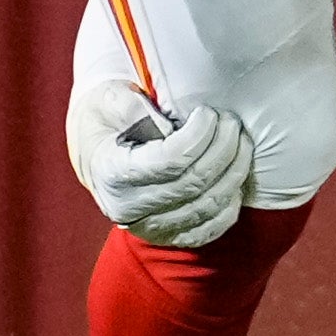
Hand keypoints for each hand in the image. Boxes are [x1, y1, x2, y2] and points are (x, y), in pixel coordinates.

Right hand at [64, 75, 250, 248]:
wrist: (94, 152)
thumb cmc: (104, 119)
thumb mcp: (106, 98)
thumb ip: (130, 104)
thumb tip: (165, 120)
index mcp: (111, 173)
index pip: (169, 161)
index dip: (199, 136)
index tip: (208, 113)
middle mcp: (129, 208)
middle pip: (193, 184)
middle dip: (222, 149)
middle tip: (232, 122)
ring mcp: (149, 228)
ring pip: (206, 206)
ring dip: (234, 172)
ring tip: (241, 141)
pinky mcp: (167, 236)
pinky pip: (208, 229)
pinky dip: (229, 204)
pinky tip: (235, 177)